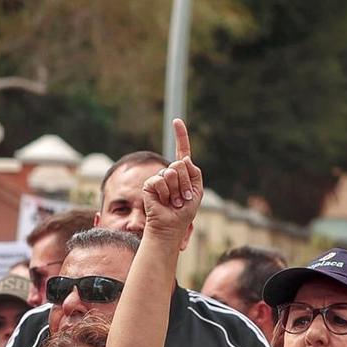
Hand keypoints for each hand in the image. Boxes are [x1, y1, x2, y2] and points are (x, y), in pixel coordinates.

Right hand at [140, 119, 203, 235]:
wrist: (172, 225)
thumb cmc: (184, 211)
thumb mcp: (197, 190)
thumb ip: (194, 173)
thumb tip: (184, 158)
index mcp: (183, 173)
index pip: (182, 150)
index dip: (180, 136)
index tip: (176, 121)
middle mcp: (170, 172)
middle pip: (181, 165)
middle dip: (186, 183)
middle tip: (183, 197)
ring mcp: (159, 177)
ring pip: (172, 172)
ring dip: (178, 190)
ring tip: (175, 201)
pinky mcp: (150, 184)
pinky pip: (160, 180)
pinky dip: (166, 193)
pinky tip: (165, 201)